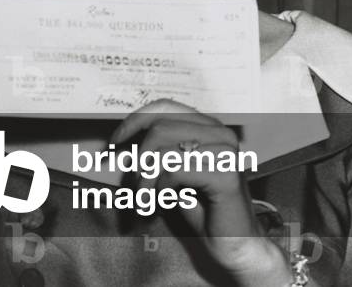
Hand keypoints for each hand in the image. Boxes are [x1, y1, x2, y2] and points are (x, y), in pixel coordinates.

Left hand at [111, 99, 290, 285]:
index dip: (135, 120)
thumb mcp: (173, 172)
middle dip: (140, 159)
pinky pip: (175, 170)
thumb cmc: (204, 210)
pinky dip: (160, 188)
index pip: (165, 107)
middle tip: (138, 187)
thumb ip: (158, 150)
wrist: (236, 245)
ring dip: (147, 178)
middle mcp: (221, 133)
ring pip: (165, 150)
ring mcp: (227, 151)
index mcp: (209, 126)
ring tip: (147, 199)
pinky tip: (163, 202)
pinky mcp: (226, 175)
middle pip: (160, 128)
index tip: (115, 142)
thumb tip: (124, 135)